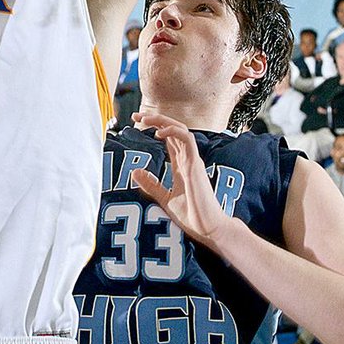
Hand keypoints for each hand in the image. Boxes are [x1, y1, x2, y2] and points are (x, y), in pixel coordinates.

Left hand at [131, 110, 229, 248]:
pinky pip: (187, 140)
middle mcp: (188, 158)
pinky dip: (174, 132)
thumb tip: (135, 171)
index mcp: (182, 164)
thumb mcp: (165, 198)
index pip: (169, 138)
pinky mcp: (196, 164)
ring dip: (162, 121)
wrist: (208, 228)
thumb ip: (152, 185)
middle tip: (136, 115)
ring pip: (180, 130)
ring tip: (145, 119)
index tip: (138, 121)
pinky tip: (159, 133)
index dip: (155, 126)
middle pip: (173, 130)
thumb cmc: (192, 215)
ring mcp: (193, 160)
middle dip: (155, 119)